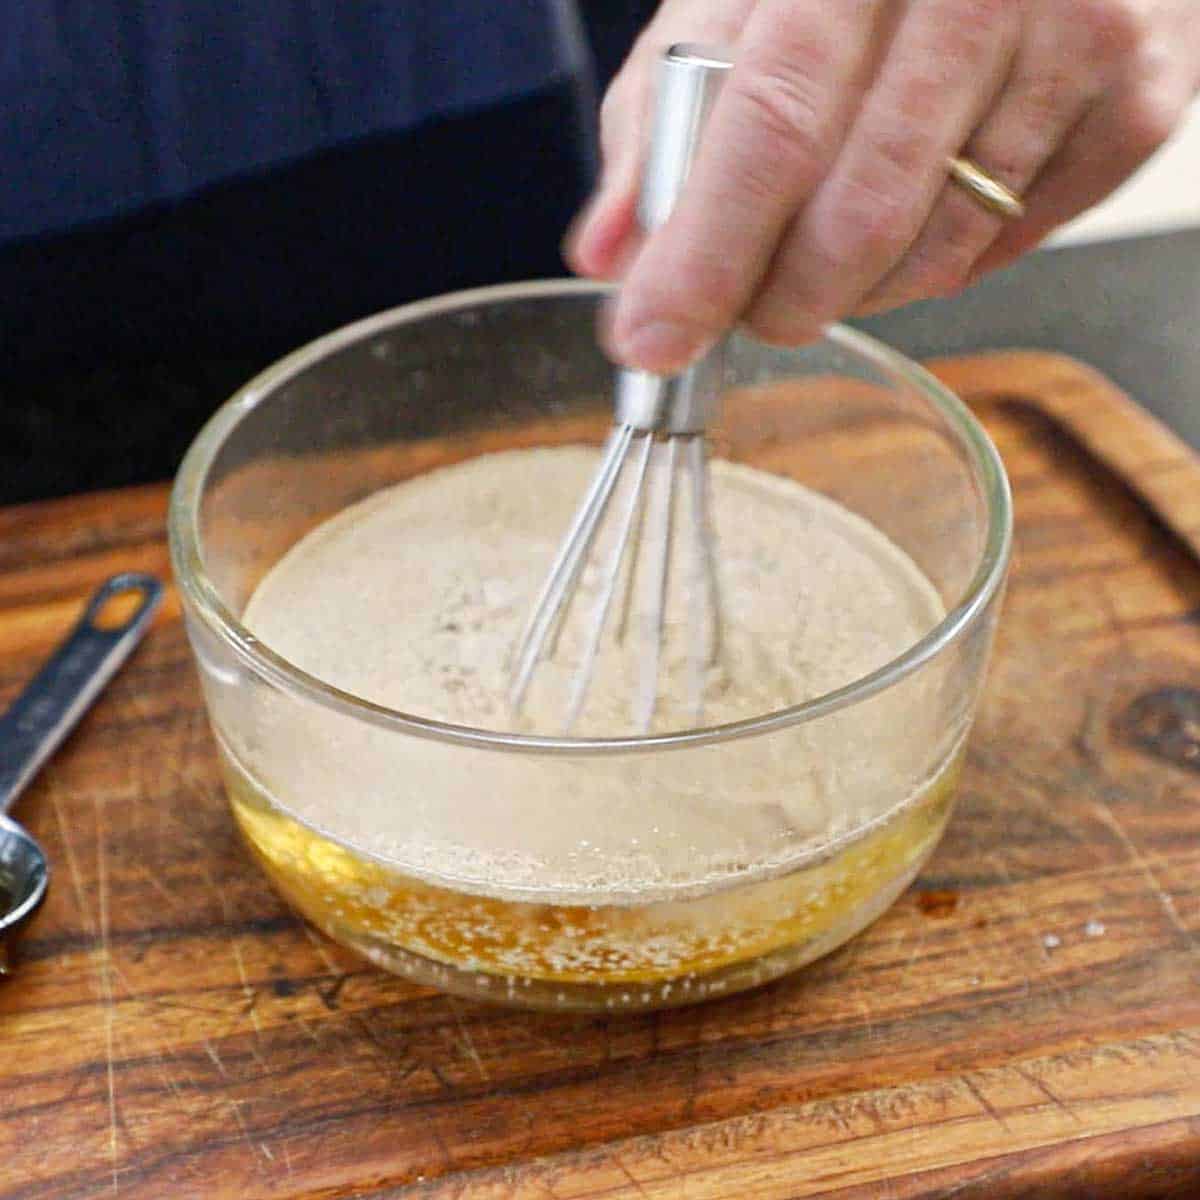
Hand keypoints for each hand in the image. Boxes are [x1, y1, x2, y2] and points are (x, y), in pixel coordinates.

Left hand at [566, 0, 1199, 372]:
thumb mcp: (740, 7)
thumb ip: (662, 127)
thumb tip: (608, 254)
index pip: (771, 130)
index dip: (706, 257)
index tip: (653, 340)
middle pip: (857, 218)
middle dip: (780, 301)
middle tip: (751, 310)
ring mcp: (1078, 41)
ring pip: (934, 253)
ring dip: (856, 291)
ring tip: (830, 251)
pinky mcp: (1137, 102)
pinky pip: (1005, 248)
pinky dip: (939, 263)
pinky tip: (920, 210)